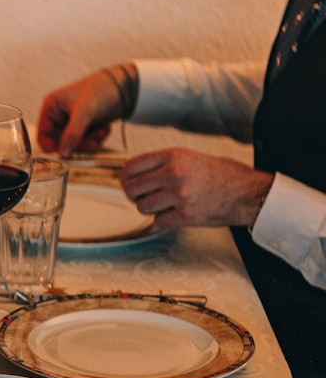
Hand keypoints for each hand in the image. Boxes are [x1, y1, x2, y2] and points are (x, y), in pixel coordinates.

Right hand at [36, 66, 128, 155]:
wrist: (124, 86)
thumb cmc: (100, 90)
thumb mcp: (84, 112)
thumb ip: (72, 134)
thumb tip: (63, 153)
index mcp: (51, 108)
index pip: (43, 136)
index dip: (54, 147)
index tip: (67, 153)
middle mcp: (59, 116)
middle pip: (60, 143)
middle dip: (78, 144)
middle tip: (92, 143)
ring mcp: (71, 122)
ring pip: (74, 144)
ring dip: (89, 142)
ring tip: (101, 132)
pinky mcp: (83, 126)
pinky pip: (85, 142)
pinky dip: (96, 139)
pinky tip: (104, 129)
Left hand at [120, 148, 273, 228]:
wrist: (249, 193)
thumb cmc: (223, 175)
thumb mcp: (191, 158)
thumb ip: (164, 164)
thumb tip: (136, 173)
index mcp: (173, 156)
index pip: (131, 167)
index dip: (126, 178)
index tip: (131, 184)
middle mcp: (173, 173)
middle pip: (131, 188)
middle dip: (135, 195)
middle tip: (144, 198)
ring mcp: (179, 195)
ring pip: (142, 207)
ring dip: (150, 209)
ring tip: (164, 206)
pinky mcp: (185, 215)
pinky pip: (158, 221)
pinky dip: (164, 221)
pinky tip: (175, 215)